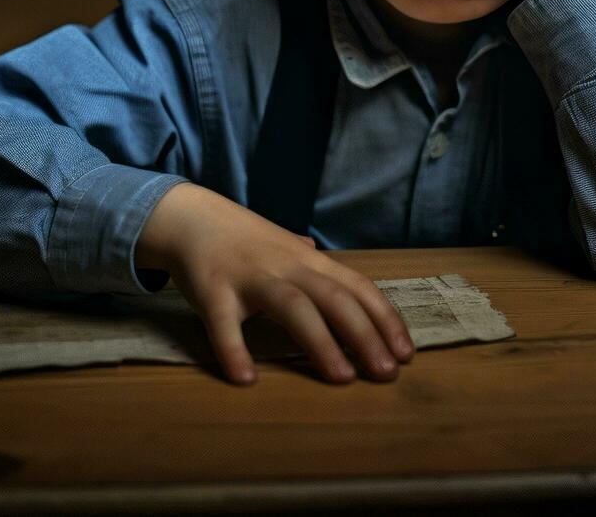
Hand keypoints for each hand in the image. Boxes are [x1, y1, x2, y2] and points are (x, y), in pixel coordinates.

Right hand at [137, 182, 414, 384]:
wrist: (189, 216)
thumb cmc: (242, 239)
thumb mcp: (285, 247)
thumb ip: (314, 264)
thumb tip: (341, 278)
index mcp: (308, 260)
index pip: (357, 287)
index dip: (384, 319)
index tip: (406, 353)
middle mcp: (286, 266)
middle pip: (334, 298)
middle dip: (364, 335)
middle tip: (387, 374)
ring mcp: (250, 277)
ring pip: (293, 306)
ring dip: (320, 342)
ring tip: (342, 378)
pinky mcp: (212, 290)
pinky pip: (224, 323)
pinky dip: (234, 350)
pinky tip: (245, 379)